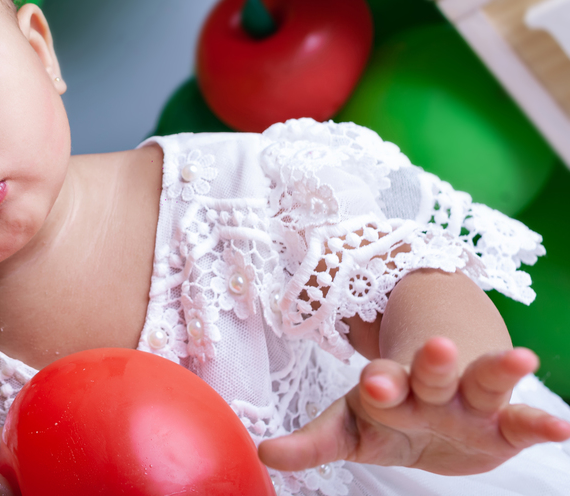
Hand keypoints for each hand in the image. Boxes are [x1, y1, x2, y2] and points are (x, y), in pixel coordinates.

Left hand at [258, 337, 569, 475]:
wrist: (437, 399)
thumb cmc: (388, 413)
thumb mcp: (349, 428)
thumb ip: (313, 441)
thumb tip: (264, 454)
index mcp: (387, 386)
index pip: (381, 381)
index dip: (379, 382)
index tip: (372, 383)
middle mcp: (429, 388)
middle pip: (431, 371)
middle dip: (432, 362)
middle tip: (438, 349)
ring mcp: (468, 402)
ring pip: (482, 381)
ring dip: (497, 370)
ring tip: (520, 358)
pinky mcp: (501, 425)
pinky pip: (521, 421)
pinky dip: (539, 422)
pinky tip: (561, 426)